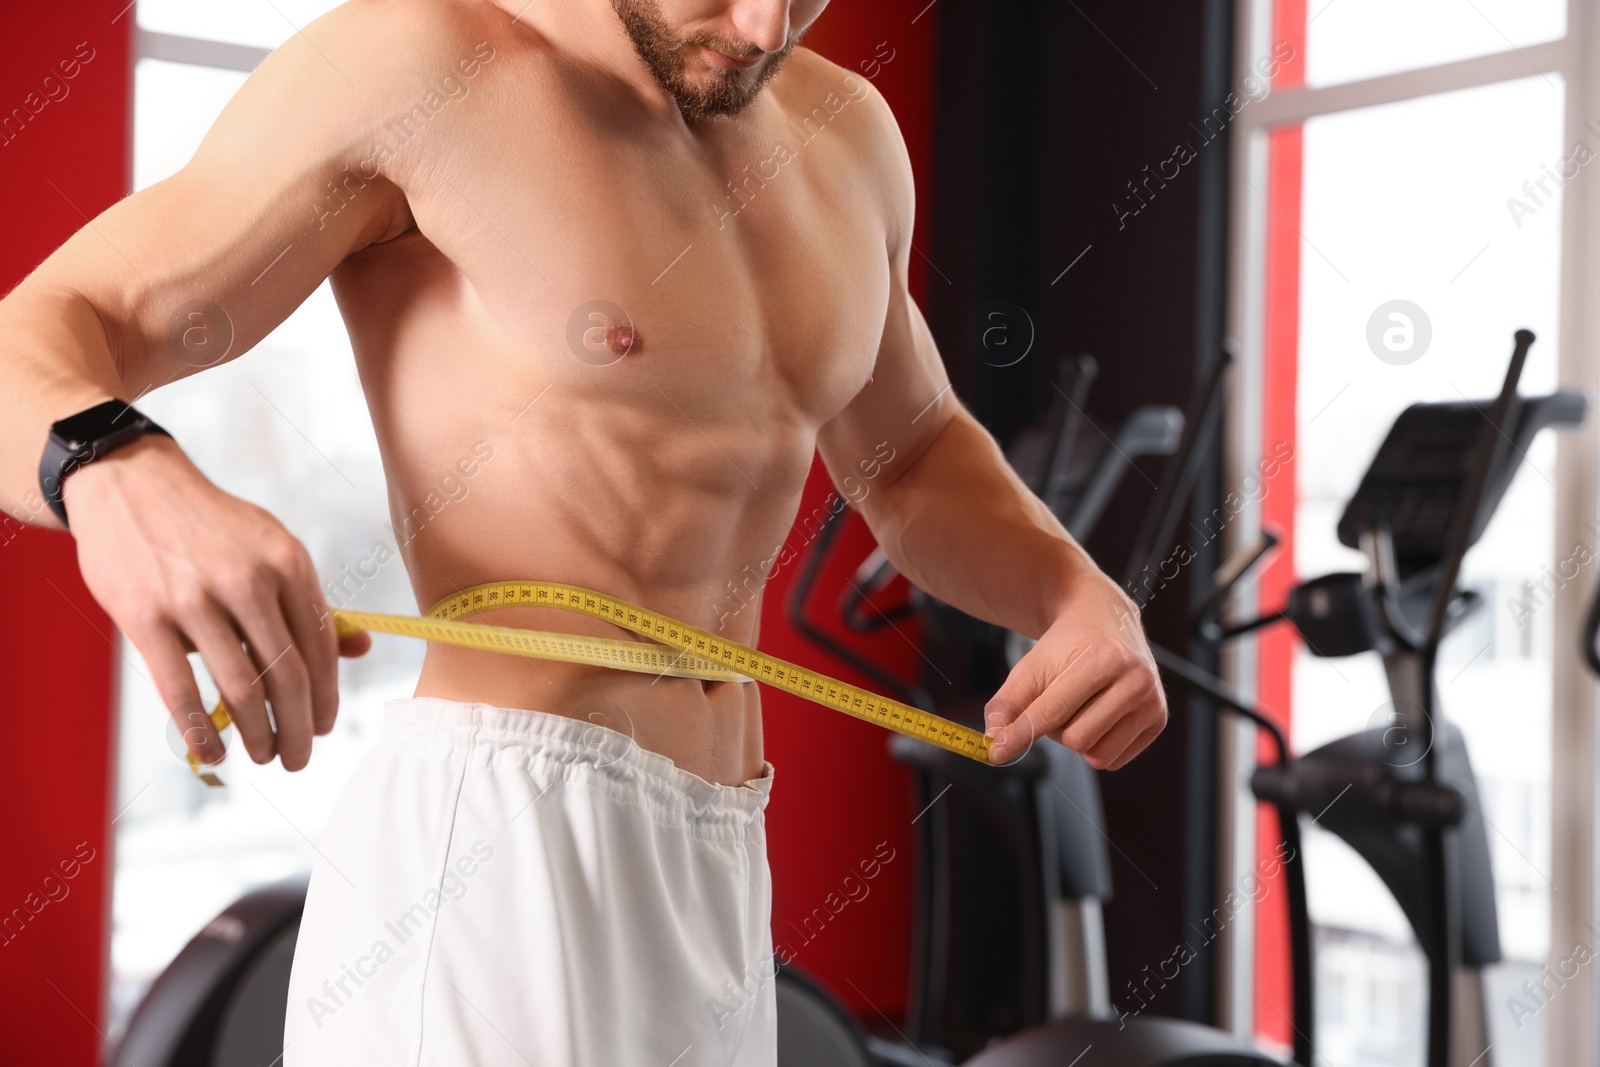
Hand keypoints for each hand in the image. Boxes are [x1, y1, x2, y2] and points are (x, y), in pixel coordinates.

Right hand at [64, 433, 370, 772]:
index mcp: (289, 561)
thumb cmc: (211, 528)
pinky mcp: (146, 616)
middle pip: (289, 675)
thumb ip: (309, 601)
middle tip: (299, 758)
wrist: (130, 483)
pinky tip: (213, 753)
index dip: (326, 696)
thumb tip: (362, 648)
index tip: (323, 725)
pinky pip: (181, 690)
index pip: (321, 646)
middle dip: (298, 728)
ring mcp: (196, 597)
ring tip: (263, 756)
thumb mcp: (272, 548)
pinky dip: (201, 731)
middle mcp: (249, 578)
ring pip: (242, 688)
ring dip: (258, 735)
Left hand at [985, 569, 1166, 768]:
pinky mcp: (1158, 719)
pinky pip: (1114, 760)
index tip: (997, 751)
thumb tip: (996, 747)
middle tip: (1060, 701)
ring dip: (1077, 739)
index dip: (1021, 734)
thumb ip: (1006, 706)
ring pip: (1096, 756)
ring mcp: (1152, 701)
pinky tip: (1099, 715)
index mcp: (1103, 658)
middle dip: (1056, 728)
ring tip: (1080, 707)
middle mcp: (1136, 679)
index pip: (1053, 711)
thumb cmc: (1065, 646)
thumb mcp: (1029, 667)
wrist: (1105, 620)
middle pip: (1076, 740)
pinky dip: (1097, 746)